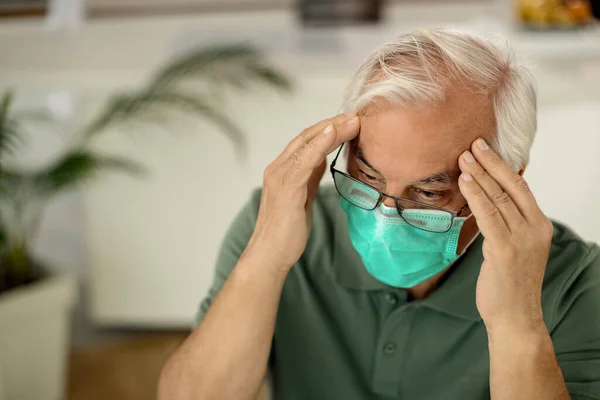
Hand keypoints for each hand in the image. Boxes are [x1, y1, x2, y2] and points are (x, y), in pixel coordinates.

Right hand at [245, 113, 359, 271]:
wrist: (270, 255)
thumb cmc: (286, 232)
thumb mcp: (302, 197)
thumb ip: (309, 177)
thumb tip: (322, 160)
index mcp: (282, 170)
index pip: (306, 141)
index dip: (329, 129)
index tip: (351, 122)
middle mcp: (278, 168)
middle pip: (307, 136)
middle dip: (333, 123)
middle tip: (357, 115)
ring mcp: (280, 176)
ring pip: (307, 143)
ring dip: (332, 129)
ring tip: (353, 121)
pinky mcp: (287, 187)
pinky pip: (305, 160)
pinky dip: (320, 144)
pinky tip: (333, 132)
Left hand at [458, 138, 552, 332]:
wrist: (515, 317)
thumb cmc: (509, 284)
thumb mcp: (513, 248)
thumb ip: (505, 224)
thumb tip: (487, 201)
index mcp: (539, 226)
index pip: (521, 187)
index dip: (502, 166)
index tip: (486, 149)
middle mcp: (534, 229)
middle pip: (511, 187)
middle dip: (490, 163)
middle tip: (472, 144)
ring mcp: (521, 239)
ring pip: (499, 199)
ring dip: (479, 175)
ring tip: (463, 158)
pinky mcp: (505, 250)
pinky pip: (489, 216)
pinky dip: (476, 197)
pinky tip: (465, 182)